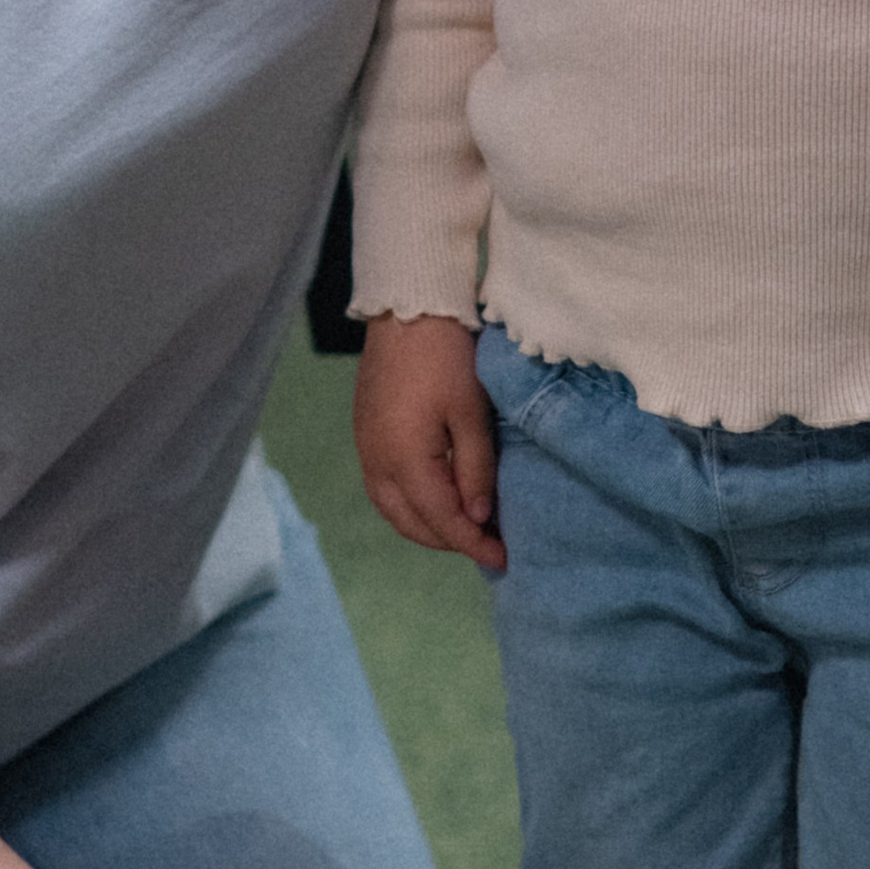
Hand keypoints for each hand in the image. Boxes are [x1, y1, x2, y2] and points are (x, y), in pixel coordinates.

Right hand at [354, 313, 502, 566]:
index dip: (474, 545)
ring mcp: (365, 448)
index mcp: (403, 460)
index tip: (505, 560)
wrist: (407, 308)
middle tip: (489, 543)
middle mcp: (376, 462)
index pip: (442, 521)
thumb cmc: (446, 356)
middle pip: (412, 524)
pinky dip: (410, 504)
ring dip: (428, 526)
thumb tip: (478, 519)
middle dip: (450, 541)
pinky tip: (437, 497)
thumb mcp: (472, 413)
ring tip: (465, 526)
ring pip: (393, 510)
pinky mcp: (364, 434)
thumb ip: (476, 470)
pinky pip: (383, 488)